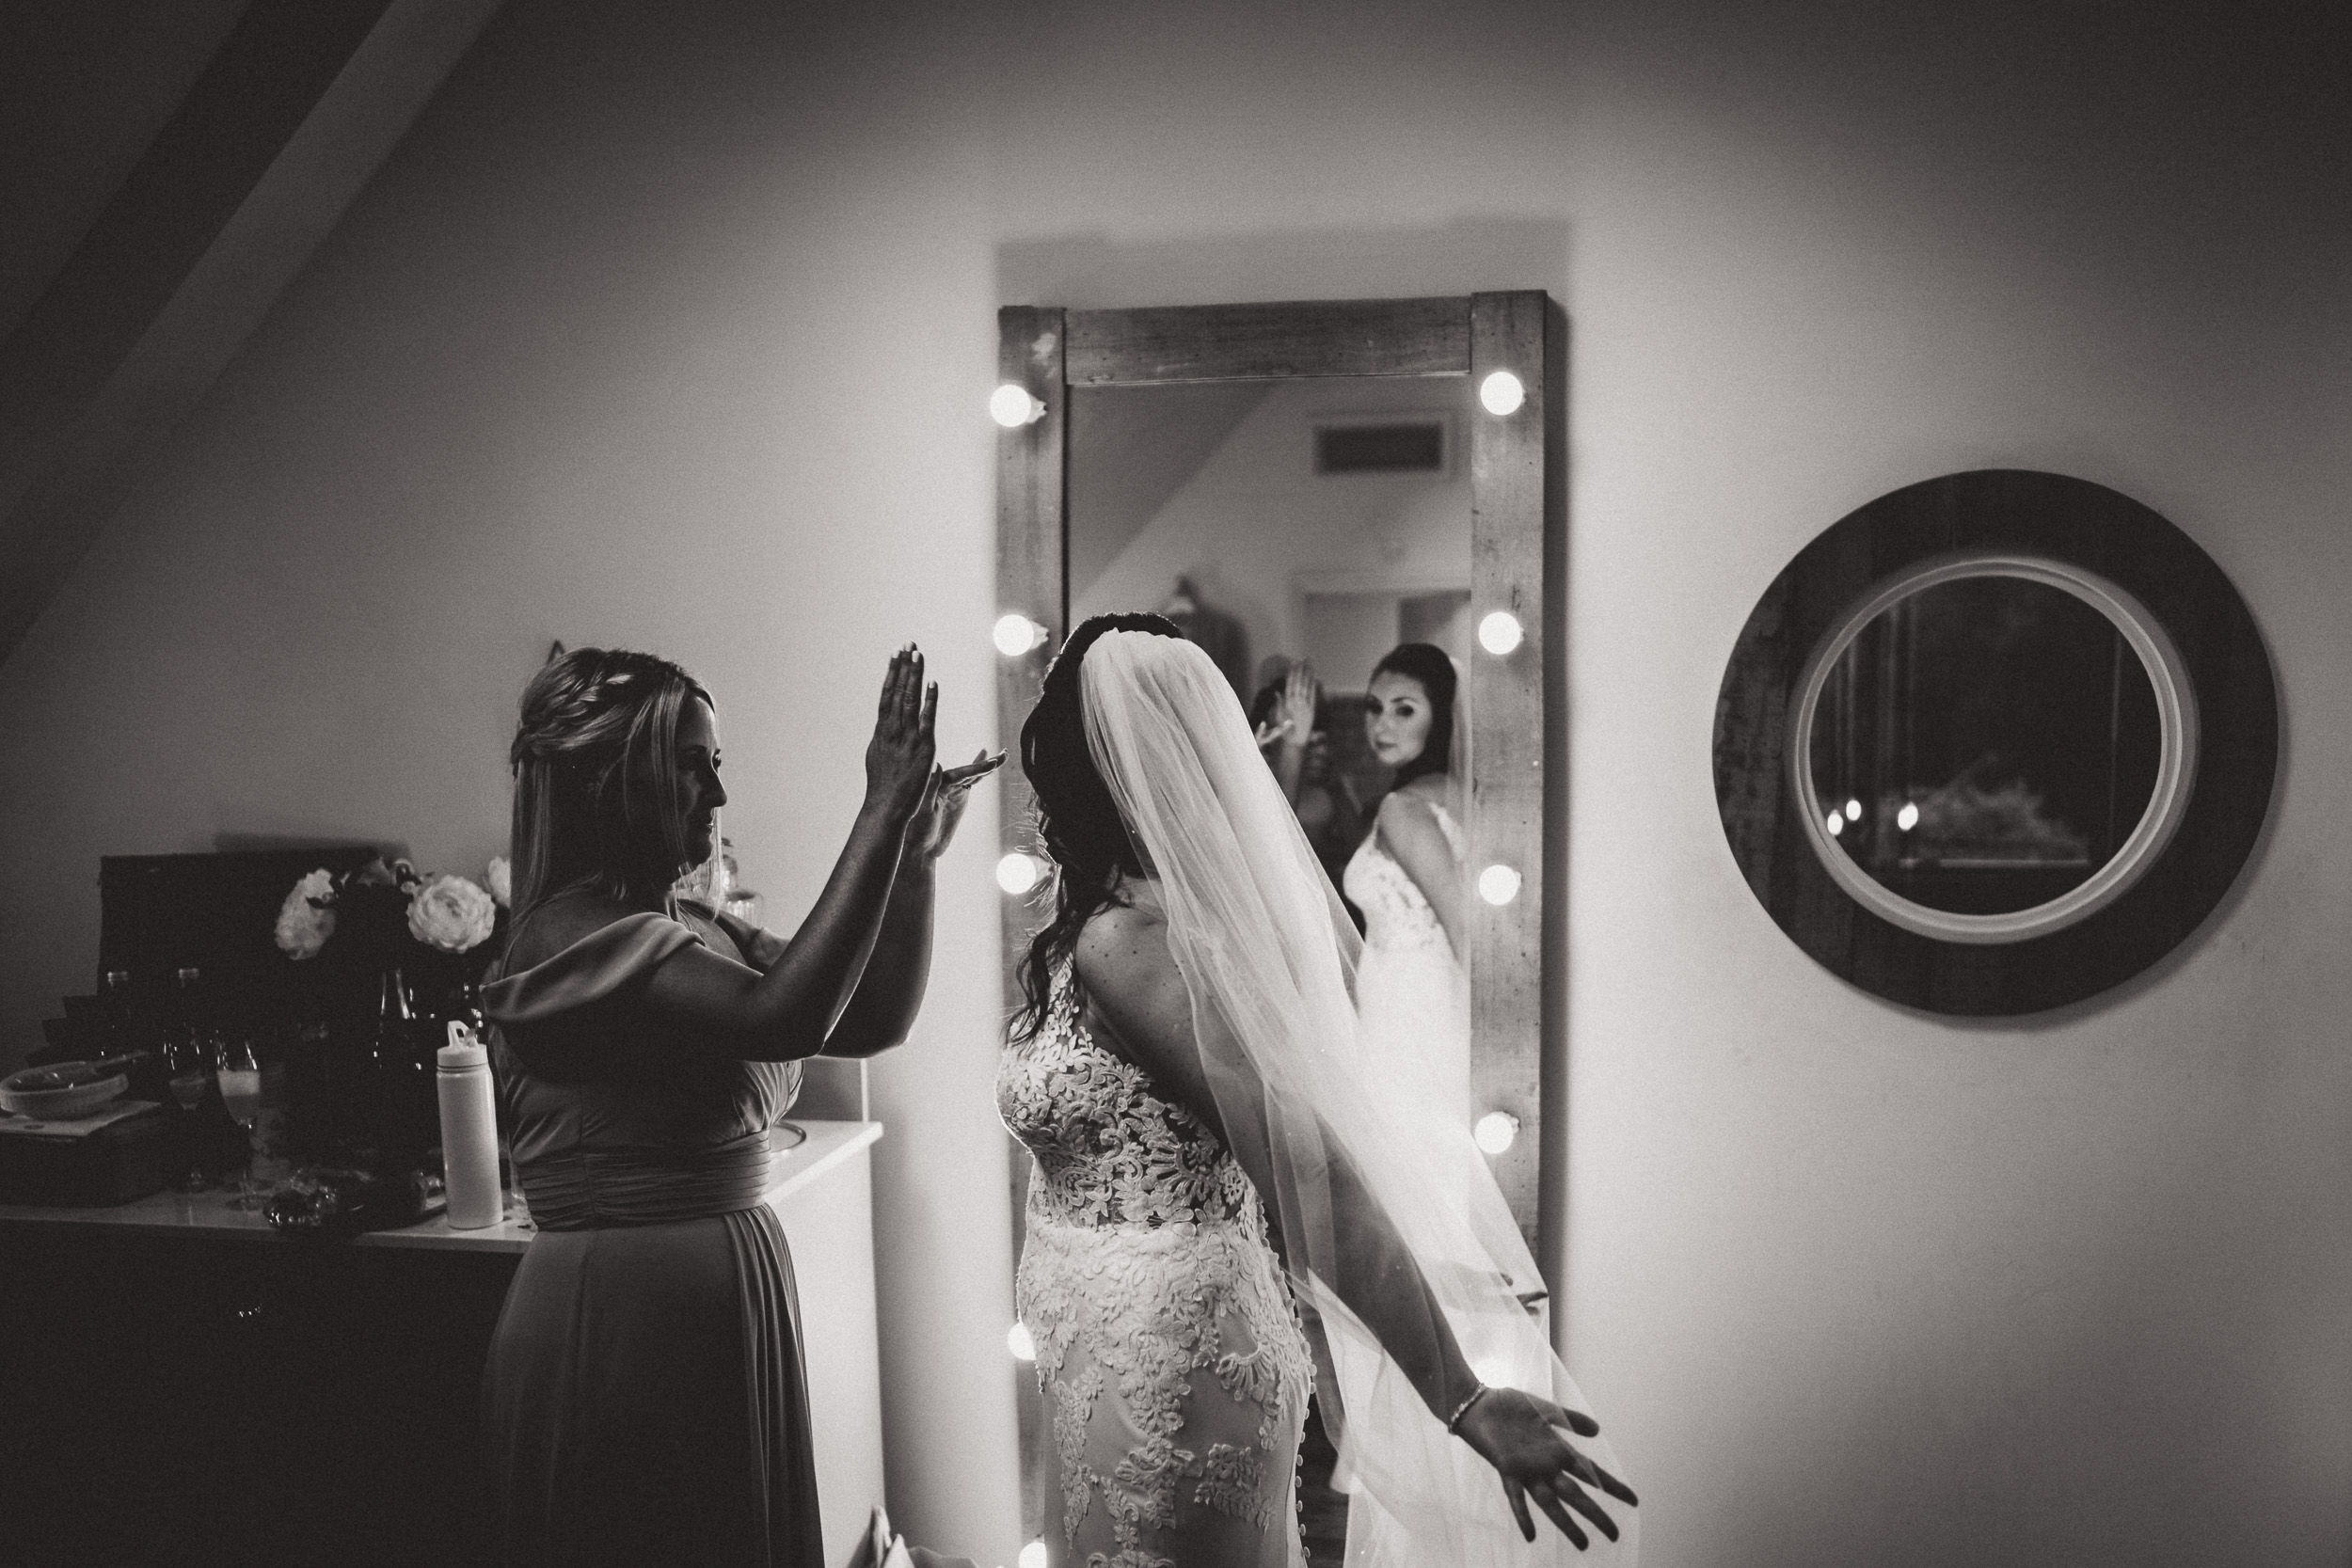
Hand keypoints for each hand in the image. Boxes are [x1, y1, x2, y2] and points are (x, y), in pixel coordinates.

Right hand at [864, 644, 937, 822]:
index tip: (895, 654)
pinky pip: (926, 719)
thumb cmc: (883, 786)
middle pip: (897, 691)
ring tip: (917, 654)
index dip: (891, 672)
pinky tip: (932, 683)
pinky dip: (929, 700)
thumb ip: (883, 738)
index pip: (886, 694)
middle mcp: (892, 730)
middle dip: (903, 666)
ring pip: (910, 699)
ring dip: (914, 675)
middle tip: (908, 643)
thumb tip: (883, 727)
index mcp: (882, 731)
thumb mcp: (878, 756)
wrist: (886, 806)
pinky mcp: (923, 748)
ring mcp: (907, 738)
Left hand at [906, 748, 1004, 861]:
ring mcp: (952, 789)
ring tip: (1003, 755)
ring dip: (986, 766)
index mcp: (935, 784)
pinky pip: (971, 782)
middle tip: (1003, 754)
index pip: (958, 774)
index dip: (974, 769)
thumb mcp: (924, 810)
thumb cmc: (918, 830)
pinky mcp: (958, 797)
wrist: (923, 847)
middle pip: (967, 771)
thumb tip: (937, 763)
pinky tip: (988, 764)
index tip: (990, 763)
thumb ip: (931, 787)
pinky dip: (981, 774)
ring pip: (972, 775)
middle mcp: (944, 783)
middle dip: (985, 764)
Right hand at [1276, 660, 1319, 742]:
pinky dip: (1314, 685)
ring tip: (1310, 664)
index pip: (1290, 683)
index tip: (1294, 663)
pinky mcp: (1312, 709)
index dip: (1292, 672)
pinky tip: (1315, 678)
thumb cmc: (1284, 729)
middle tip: (1303, 659)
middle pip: (1299, 682)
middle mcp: (1297, 702)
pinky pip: (1313, 694)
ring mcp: (1305, 705)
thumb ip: (1279, 703)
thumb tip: (1277, 692)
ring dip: (1308, 674)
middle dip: (1301, 670)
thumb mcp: (1278, 715)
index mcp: (1287, 702)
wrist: (1295, 741)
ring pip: (1307, 686)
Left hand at [1454, 1387, 1637, 1549]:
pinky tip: (1531, 1535)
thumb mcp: (1546, 1409)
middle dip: (1595, 1514)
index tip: (1634, 1500)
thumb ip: (1570, 1419)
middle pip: (1576, 1495)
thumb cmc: (1510, 1405)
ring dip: (1566, 1523)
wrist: (1477, 1402)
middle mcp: (1545, 1467)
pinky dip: (1523, 1515)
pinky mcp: (1505, 1470)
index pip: (1592, 1473)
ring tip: (1583, 1544)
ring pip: (1551, 1503)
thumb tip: (1598, 1430)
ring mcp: (1526, 1471)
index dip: (1612, 1486)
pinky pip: (1515, 1497)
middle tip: (1614, 1535)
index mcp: (1557, 1451)